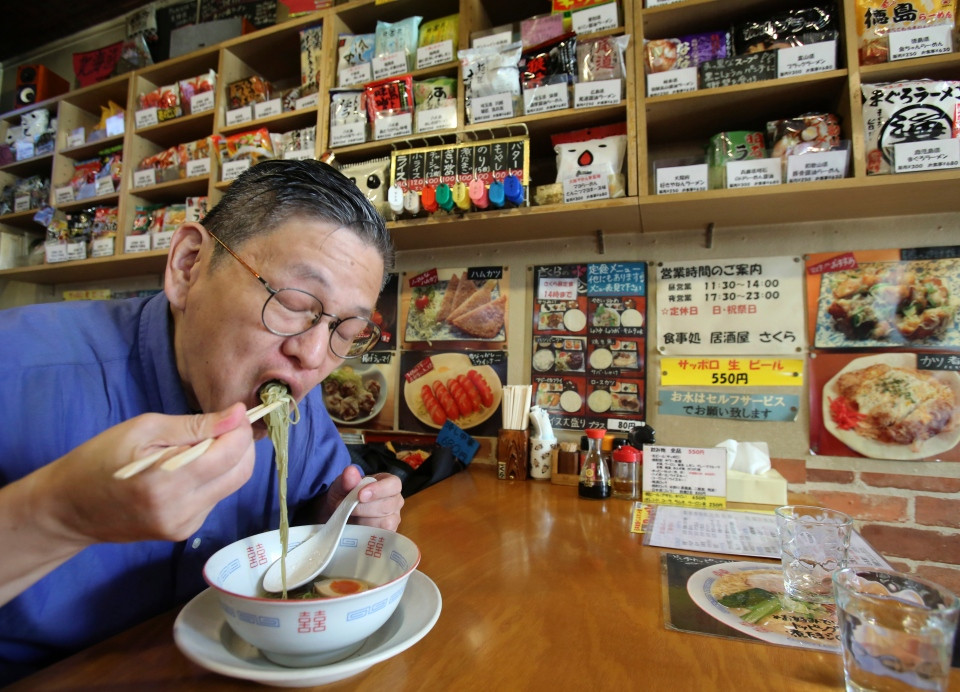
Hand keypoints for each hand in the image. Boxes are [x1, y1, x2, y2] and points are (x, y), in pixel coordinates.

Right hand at [40, 403, 256, 544]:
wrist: (69, 509)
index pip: (232, 454)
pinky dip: (211, 479)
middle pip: (241, 474)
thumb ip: (195, 426)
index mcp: (169, 482)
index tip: (235, 413)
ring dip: (226, 462)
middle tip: (222, 427)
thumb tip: (238, 415)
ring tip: (197, 448)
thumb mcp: (144, 430)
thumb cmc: (99, 460)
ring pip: (230, 486)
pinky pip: (214, 499)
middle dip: (241, 446)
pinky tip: (187, 470)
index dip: (240, 429)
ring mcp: (184, 526)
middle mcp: (182, 510)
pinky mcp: (183, 532)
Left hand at [324, 465, 402, 530]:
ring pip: (385, 522)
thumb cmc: (345, 495)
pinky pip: (382, 535)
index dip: (379, 490)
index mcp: (389, 483)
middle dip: (365, 508)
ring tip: (351, 517)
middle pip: (388, 505)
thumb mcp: (342, 485)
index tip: (360, 495)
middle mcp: (395, 500)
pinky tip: (356, 527)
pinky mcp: (388, 533)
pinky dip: (367, 532)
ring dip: (364, 520)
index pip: (394, 484)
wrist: (339, 513)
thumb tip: (350, 471)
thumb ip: (347, 479)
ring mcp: (393, 518)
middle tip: (348, 508)